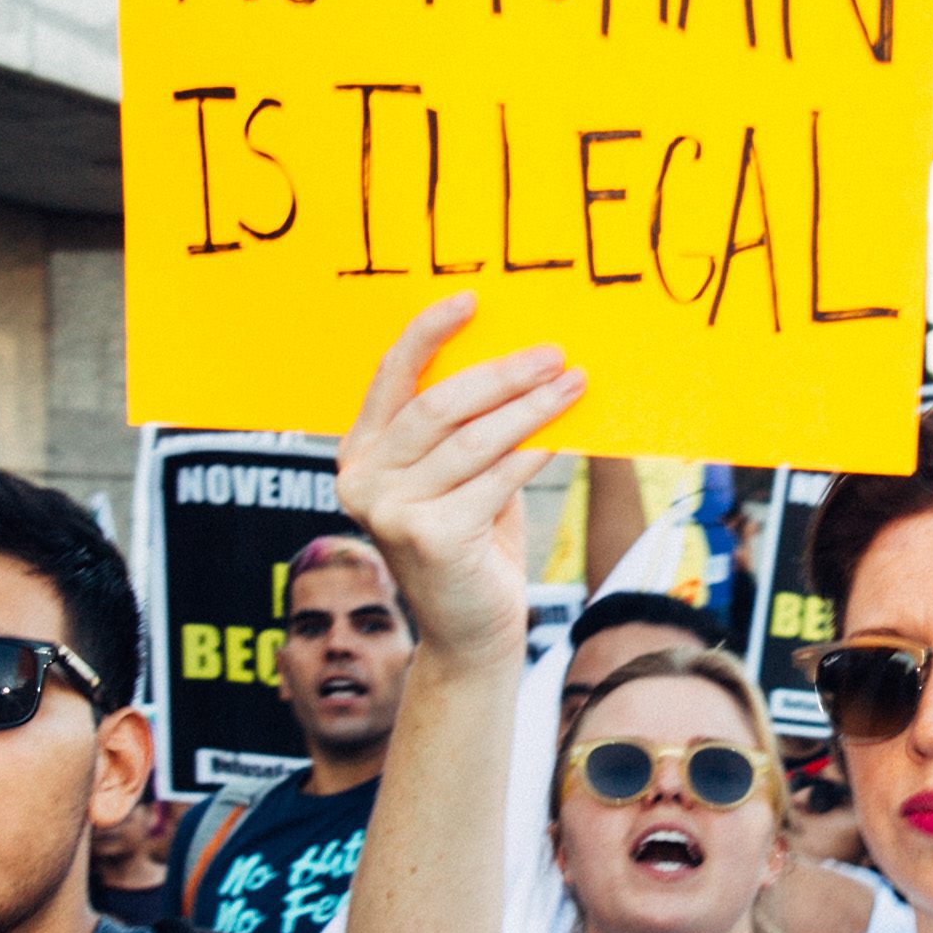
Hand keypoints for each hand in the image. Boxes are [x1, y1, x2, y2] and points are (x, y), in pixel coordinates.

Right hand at [336, 293, 587, 667]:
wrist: (470, 632)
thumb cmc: (471, 545)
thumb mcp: (458, 477)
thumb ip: (465, 427)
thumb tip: (520, 361)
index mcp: (360, 452)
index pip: (391, 375)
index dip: (429, 332)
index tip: (472, 300)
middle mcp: (362, 479)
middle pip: (437, 405)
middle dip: (502, 374)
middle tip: (553, 355)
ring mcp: (389, 510)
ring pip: (471, 440)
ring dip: (530, 408)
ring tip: (572, 386)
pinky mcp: (428, 537)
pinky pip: (493, 478)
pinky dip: (531, 453)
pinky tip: (560, 436)